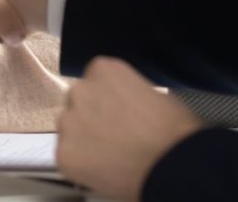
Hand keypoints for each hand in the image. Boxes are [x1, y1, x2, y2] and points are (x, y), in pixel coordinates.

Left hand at [56, 58, 204, 199]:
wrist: (172, 163)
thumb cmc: (174, 129)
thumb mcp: (153, 93)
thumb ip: (128, 94)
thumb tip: (124, 107)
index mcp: (102, 69)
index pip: (94, 82)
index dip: (106, 101)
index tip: (118, 115)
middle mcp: (79, 90)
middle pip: (78, 103)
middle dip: (91, 117)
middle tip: (113, 136)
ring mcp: (68, 122)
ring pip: (70, 130)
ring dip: (83, 139)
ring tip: (110, 155)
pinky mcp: (63, 153)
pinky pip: (68, 156)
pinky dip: (82, 164)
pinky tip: (105, 169)